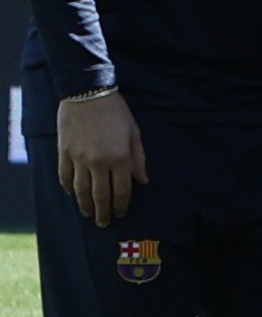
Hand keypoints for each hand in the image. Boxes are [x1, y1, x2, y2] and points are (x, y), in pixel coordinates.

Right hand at [53, 88, 142, 225]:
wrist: (87, 93)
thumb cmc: (116, 111)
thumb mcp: (134, 132)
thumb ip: (138, 158)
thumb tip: (143, 181)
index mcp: (120, 157)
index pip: (122, 190)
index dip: (122, 205)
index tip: (121, 213)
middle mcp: (99, 162)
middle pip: (100, 195)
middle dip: (103, 212)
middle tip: (104, 223)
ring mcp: (79, 158)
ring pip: (81, 190)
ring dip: (85, 205)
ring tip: (88, 214)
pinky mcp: (64, 153)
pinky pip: (65, 176)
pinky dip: (68, 187)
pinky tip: (72, 194)